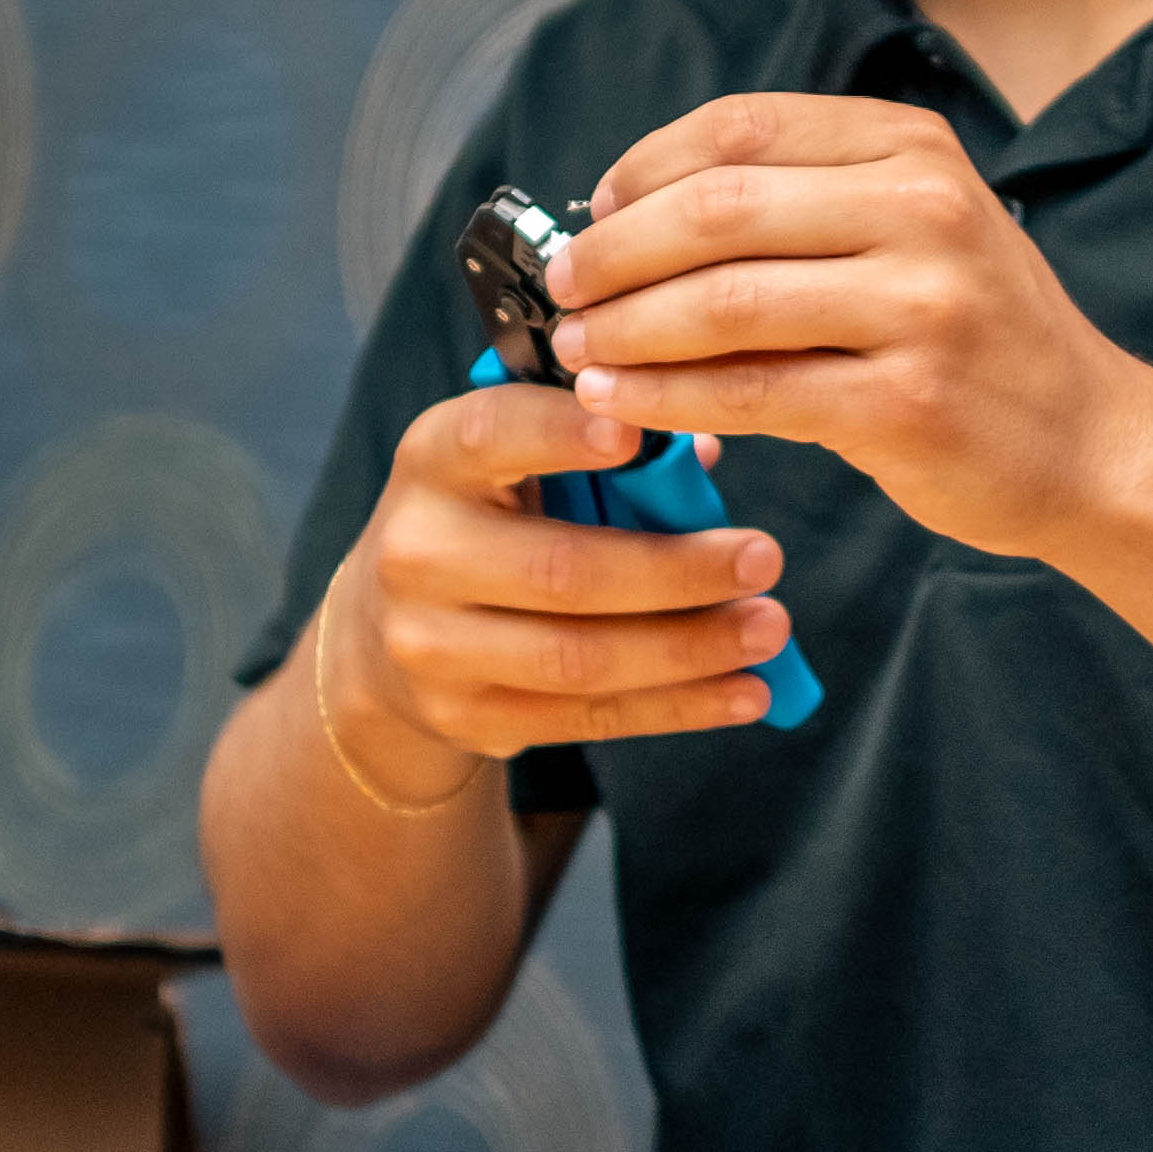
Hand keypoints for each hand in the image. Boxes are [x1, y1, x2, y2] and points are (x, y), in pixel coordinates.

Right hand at [315, 371, 799, 791]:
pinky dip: (678, 707)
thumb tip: (700, 451)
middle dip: (674, 570)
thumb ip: (601, 448)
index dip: (560, 432)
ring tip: (769, 629)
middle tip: (763, 559)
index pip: (489, 434)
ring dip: (689, 648)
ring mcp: (432, 646)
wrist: (383, 630)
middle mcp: (417, 551)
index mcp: (432, 461)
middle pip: (560, 570)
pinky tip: (744, 693)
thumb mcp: (514, 465)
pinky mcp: (467, 718)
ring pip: (580, 657)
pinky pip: (587, 716)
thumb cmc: (489, 521)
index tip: (639, 434)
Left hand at [547, 92, 1152, 560]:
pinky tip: (617, 405)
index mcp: (912, 149)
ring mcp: (922, 307)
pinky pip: (750, 393)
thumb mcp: (913, 230)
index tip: (595, 210)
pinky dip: (665, 398)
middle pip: (717, 208)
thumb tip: (625, 214)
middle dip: (614, 250)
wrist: (1092, 443)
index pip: (742, 127)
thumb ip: (799, 205)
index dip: (645, 166)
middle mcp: (924, 210)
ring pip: (722, 302)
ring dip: (625, 328)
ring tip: (575, 350)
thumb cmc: (974, 337)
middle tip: (562, 288)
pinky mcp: (908, 403)